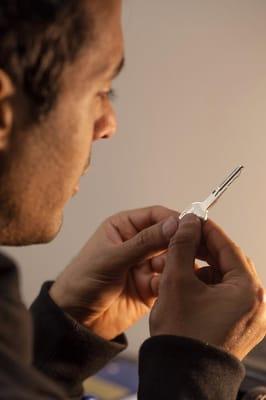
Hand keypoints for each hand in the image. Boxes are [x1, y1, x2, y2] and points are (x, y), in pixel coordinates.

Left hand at [49, 206, 178, 339]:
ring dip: (172, 266)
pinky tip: (159, 289)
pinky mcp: (152, 287)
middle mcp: (138, 243)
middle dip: (178, 245)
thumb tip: (175, 223)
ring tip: (162, 274)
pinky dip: (169, 284)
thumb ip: (144, 242)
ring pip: (172, 259)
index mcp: (125, 227)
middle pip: (169, 237)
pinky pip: (169, 280)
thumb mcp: (112, 258)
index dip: (175, 219)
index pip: (157, 216)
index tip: (192, 227)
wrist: (75, 319)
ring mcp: (146, 265)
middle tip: (189, 252)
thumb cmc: (83, 281)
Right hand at [150, 214, 265, 359]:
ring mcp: (250, 317)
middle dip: (204, 250)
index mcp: (248, 292)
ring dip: (203, 268)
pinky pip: (225, 295)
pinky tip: (188, 285)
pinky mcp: (240, 326)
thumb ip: (183, 245)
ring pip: (226, 279)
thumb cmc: (181, 334)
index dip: (208, 230)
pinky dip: (207, 286)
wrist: (179, 375)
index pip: (228, 248)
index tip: (194, 219)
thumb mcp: (177, 280)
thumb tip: (188, 222)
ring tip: (181, 265)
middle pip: (229, 263)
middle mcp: (256, 305)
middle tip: (185, 239)